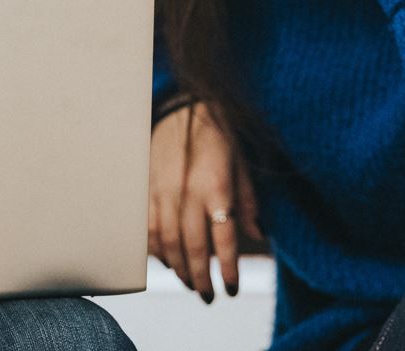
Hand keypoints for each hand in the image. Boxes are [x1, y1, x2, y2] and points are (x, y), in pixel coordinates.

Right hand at [147, 101, 263, 303]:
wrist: (183, 109)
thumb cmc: (219, 138)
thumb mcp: (242, 166)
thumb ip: (248, 202)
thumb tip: (259, 235)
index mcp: (216, 186)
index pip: (223, 238)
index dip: (228, 268)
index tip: (232, 288)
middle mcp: (187, 191)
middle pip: (192, 246)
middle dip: (201, 277)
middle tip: (209, 296)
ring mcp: (162, 191)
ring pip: (167, 242)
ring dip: (178, 268)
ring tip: (190, 283)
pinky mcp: (145, 189)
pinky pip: (147, 228)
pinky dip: (156, 250)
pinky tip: (167, 261)